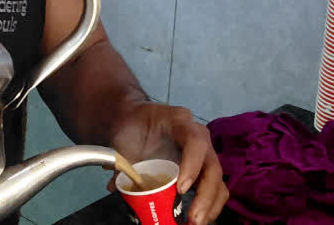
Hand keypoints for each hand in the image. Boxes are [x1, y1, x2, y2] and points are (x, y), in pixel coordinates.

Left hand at [109, 102, 228, 224]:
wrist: (135, 120)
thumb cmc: (133, 125)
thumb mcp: (125, 138)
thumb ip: (122, 161)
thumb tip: (115, 186)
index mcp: (180, 122)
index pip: (195, 142)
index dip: (192, 165)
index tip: (180, 189)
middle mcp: (199, 138)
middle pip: (212, 167)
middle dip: (205, 196)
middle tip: (193, 218)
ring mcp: (203, 155)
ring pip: (218, 181)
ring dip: (210, 206)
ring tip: (195, 223)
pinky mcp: (201, 171)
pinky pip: (214, 190)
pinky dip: (208, 208)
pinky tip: (195, 220)